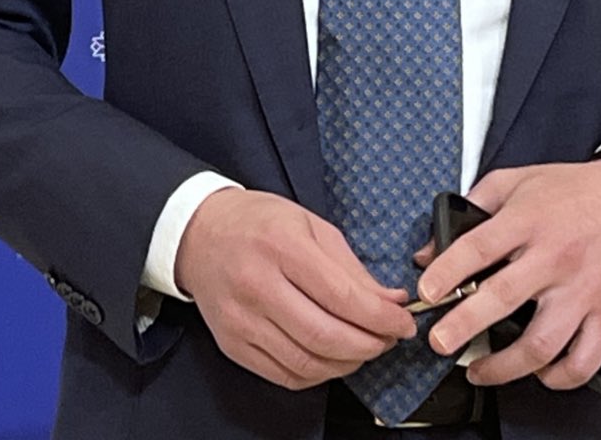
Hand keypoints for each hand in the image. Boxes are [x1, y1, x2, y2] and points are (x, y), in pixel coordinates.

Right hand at [175, 188, 417, 390]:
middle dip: (370, 345)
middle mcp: (257, 285)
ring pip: (308, 363)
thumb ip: (352, 268)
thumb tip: (391, 302)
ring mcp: (241, 319)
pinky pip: (285, 375)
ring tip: (363, 348)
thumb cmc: (256, 223)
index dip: (381, 318)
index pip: (341, 296)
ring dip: (347, 363)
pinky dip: (318, 374)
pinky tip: (331, 358)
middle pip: (326, 336)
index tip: (403, 323)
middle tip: (388, 339)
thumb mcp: (310, 225)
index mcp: (281, 246)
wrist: (197, 233)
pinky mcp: (232, 344)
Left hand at [413, 161, 600, 390]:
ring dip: (505, 366)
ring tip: (479, 371)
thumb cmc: (576, 192)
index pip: (478, 247)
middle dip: (464, 325)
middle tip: (440, 343)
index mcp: (528, 221)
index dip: (447, 271)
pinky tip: (537, 374)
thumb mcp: (518, 181)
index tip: (426, 290)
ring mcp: (583, 291)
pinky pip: (584, 360)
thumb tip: (431, 250)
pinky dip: (559, 377)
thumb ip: (472, 207)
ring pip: (542, 342)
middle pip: (503, 299)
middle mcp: (555, 258)